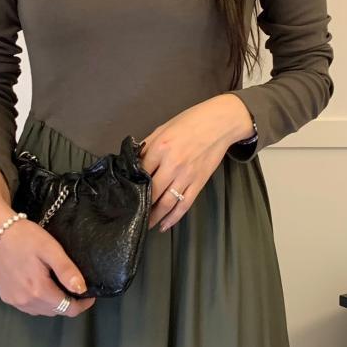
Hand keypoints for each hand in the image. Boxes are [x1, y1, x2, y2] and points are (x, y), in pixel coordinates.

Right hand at [0, 216, 95, 318]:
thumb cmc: (25, 237)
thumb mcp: (50, 249)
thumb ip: (66, 270)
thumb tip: (81, 289)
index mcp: (39, 290)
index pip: (69, 309)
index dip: (82, 305)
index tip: (89, 296)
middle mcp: (27, 301)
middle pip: (57, 311)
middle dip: (68, 302)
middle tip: (72, 286)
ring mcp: (16, 302)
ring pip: (44, 311)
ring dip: (53, 303)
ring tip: (56, 285)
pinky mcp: (8, 298)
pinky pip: (30, 307)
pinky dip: (39, 301)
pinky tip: (39, 286)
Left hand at [141, 93, 253, 229]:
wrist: (219, 123)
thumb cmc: (191, 121)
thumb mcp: (164, 127)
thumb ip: (148, 145)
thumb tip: (134, 160)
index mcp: (160, 147)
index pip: (141, 172)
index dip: (132, 184)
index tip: (126, 194)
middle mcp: (172, 164)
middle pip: (151, 192)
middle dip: (141, 206)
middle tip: (133, 214)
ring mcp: (186, 176)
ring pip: (166, 203)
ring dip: (154, 217)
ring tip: (145, 225)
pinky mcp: (198, 183)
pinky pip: (184, 206)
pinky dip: (173, 218)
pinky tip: (164, 225)